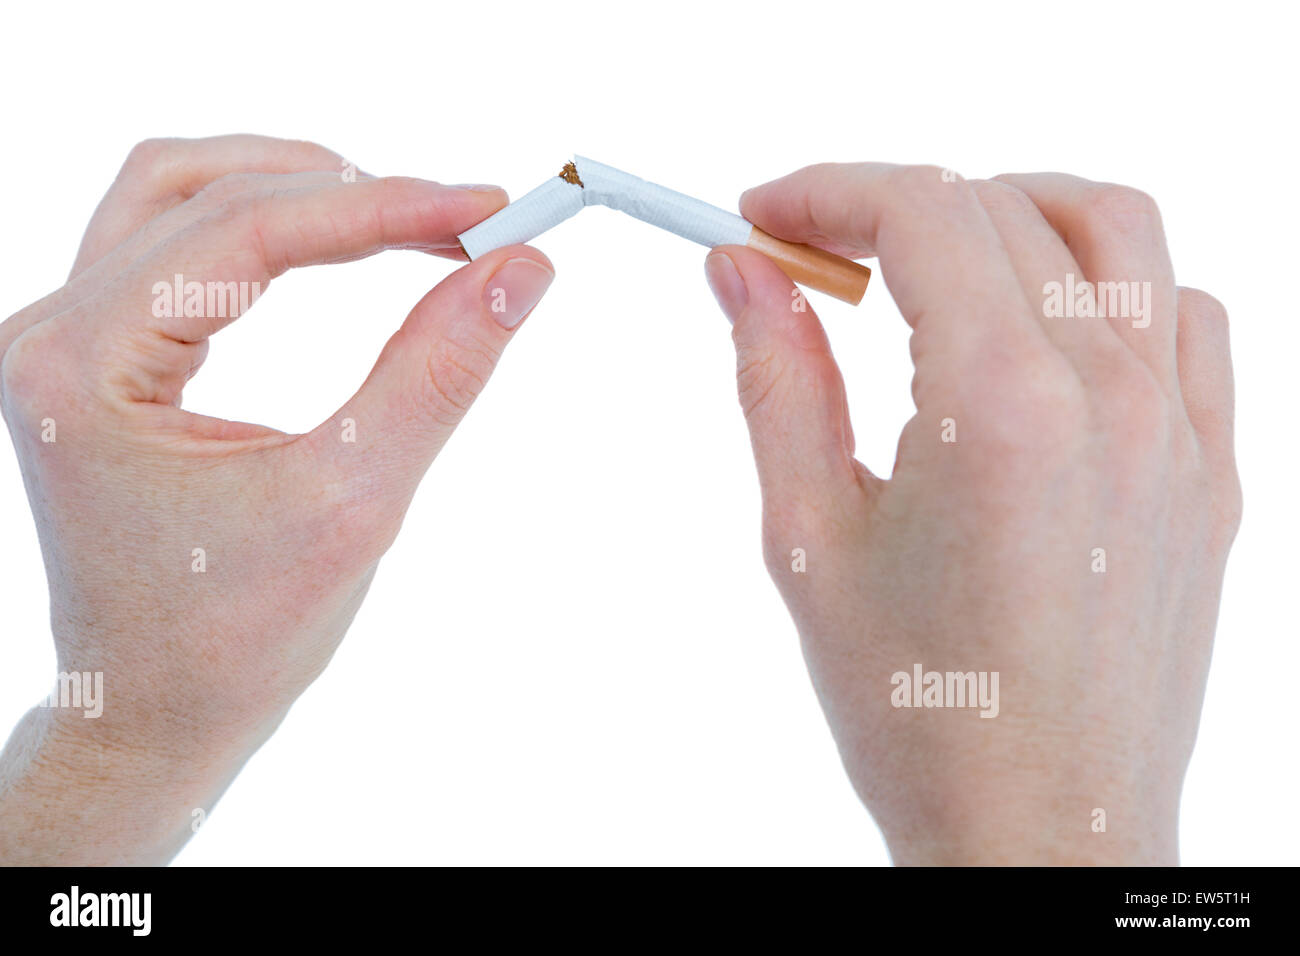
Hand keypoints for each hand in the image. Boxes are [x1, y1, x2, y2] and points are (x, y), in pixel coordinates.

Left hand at [0, 135, 553, 863]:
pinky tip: (326, 248)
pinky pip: (171, 244)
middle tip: (462, 221)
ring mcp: (68, 342)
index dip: (383, 208)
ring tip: (399, 217)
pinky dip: (259, 228)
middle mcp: (52, 334)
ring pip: (176, 195)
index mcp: (83, 367)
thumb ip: (435, 374)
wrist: (157, 714)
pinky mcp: (100, 357)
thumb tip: (516, 276)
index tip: (488, 210)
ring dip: (292, 188)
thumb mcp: (352, 504)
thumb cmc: (233, 639)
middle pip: (205, 192)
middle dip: (348, 193)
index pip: (247, 232)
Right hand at [705, 164, 1240, 863]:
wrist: (1038, 837)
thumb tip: (741, 274)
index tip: (763, 216)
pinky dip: (1110, 284)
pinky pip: (1187, 317)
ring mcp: (1180, 432)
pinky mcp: (1212, 474)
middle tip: (811, 253)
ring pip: (1116, 231)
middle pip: (1001, 208)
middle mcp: (1112, 398)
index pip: (921, 213)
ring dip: (1011, 212)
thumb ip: (778, 381)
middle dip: (888, 204)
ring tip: (933, 261)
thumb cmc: (917, 714)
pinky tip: (1045, 331)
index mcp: (1002, 409)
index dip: (825, 190)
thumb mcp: (811, 539)